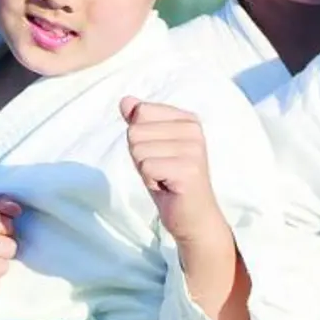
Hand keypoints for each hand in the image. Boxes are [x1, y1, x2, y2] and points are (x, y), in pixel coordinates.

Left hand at [120, 98, 229, 246]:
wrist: (193, 218)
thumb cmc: (170, 181)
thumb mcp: (150, 146)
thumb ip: (139, 122)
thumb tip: (125, 100)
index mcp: (187, 119)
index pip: (140, 112)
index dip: (140, 139)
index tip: (159, 155)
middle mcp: (193, 129)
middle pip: (136, 131)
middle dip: (140, 156)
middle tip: (161, 170)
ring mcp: (193, 149)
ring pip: (138, 149)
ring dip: (145, 170)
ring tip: (165, 178)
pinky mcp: (188, 169)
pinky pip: (146, 167)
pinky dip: (150, 181)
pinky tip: (167, 187)